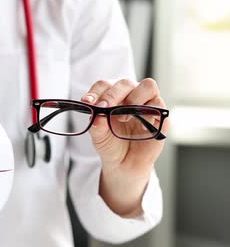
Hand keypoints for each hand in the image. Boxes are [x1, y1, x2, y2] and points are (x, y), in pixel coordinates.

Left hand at [82, 78, 168, 216]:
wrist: (125, 163)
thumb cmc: (111, 144)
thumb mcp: (99, 137)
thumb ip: (97, 125)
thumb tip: (97, 115)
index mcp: (111, 97)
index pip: (104, 85)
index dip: (96, 91)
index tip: (87, 101)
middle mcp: (130, 96)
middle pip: (125, 83)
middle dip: (112, 94)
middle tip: (104, 107)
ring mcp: (146, 104)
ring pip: (148, 86)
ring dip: (134, 99)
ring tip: (123, 117)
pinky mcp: (160, 115)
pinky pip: (159, 104)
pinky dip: (149, 112)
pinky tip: (140, 126)